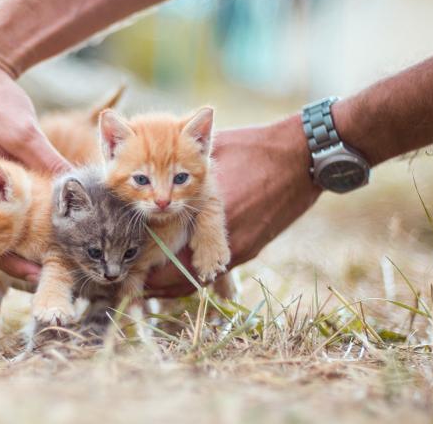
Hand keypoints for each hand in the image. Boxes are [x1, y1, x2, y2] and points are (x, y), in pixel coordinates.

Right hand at [0, 38, 70, 282]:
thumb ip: (48, 162)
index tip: (36, 273)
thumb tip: (78, 188)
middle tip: (42, 272)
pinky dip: (12, 215)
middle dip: (14, 256)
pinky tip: (37, 223)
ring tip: (41, 257)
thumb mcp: (24, 134)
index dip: (12, 259)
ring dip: (13, 239)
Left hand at [145, 115, 321, 297]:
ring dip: (175, 283)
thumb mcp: (212, 154)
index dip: (144, 267)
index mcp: (206, 213)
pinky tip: (183, 270)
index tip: (127, 268)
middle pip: (179, 277)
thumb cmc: (255, 148)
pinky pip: (217, 271)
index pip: (166, 256)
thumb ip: (181, 164)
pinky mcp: (251, 247)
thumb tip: (152, 167)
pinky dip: (197, 274)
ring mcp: (240, 247)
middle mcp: (223, 237)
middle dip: (155, 283)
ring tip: (152, 285)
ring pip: (198, 280)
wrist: (305, 157)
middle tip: (133, 284)